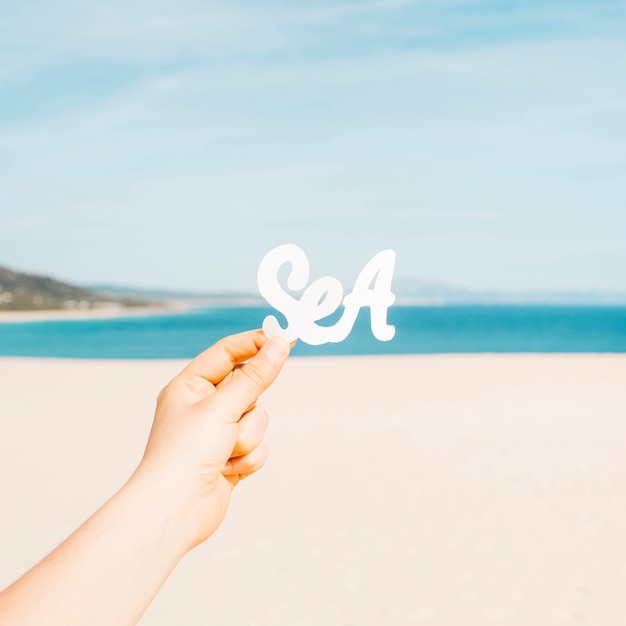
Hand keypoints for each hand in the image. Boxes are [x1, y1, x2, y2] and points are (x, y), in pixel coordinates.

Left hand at [137, 329, 289, 549]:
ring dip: (247, 437)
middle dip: (248, 405)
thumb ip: (255, 376)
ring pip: (257, 418)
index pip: (227, 353)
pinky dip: (248, 457)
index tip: (284, 338)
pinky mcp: (230, 457)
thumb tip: (279, 344)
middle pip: (248, 387)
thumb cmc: (185, 454)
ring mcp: (217, 433)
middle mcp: (203, 407)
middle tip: (240, 411)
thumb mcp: (223, 407)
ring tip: (224, 452)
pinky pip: (258, 445)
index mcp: (190, 386)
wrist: (175, 511)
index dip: (255, 343)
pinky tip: (227, 471)